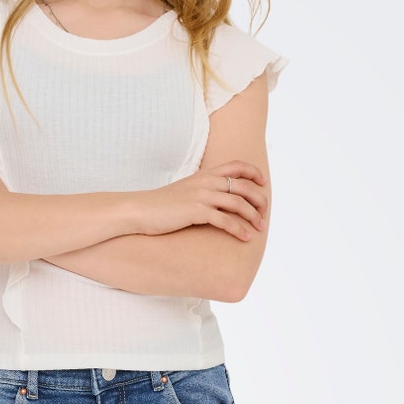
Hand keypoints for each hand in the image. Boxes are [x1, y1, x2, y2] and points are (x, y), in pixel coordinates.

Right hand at [138, 160, 267, 238]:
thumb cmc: (160, 205)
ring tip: (260, 227)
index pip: (236, 166)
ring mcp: (202, 196)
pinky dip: (239, 230)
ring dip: (253, 216)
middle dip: (259, 199)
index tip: (262, 183)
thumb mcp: (184, 190)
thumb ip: (201, 189)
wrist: (139, 210)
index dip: (253, 173)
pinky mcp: (197, 212)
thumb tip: (215, 199)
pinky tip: (246, 238)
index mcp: (204, 174)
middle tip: (264, 212)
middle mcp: (206, 182)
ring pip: (239, 203)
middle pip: (243, 186)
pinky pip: (226, 221)